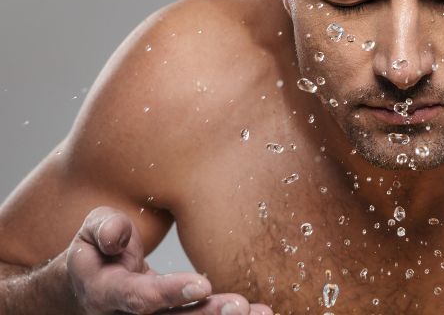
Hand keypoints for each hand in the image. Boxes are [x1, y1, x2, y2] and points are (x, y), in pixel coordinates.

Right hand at [65, 206, 272, 313]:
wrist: (92, 282)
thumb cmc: (99, 248)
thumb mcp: (92, 231)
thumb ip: (104, 229)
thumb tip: (116, 235)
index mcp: (105, 295)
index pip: (138, 298)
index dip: (169, 293)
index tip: (203, 284)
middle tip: (239, 307)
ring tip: (260, 313)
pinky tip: (260, 313)